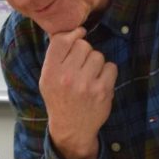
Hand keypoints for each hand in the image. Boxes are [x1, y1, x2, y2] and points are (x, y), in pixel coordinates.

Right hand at [39, 28, 116, 158]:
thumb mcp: (47, 78)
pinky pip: (111, 67)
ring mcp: (86, 84)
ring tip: (90, 76)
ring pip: (98, 55)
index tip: (77, 36)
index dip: (72, 35)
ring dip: (96, 63)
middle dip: (84, 53)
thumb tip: (74, 30)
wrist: (72, 128)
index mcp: (50, 72)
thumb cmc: (59, 99)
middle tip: (81, 67)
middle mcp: (66, 77)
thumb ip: (56, 55)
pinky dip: (107, 73)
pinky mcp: (102, 90)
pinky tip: (99, 83)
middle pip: (83, 45)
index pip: (61, 40)